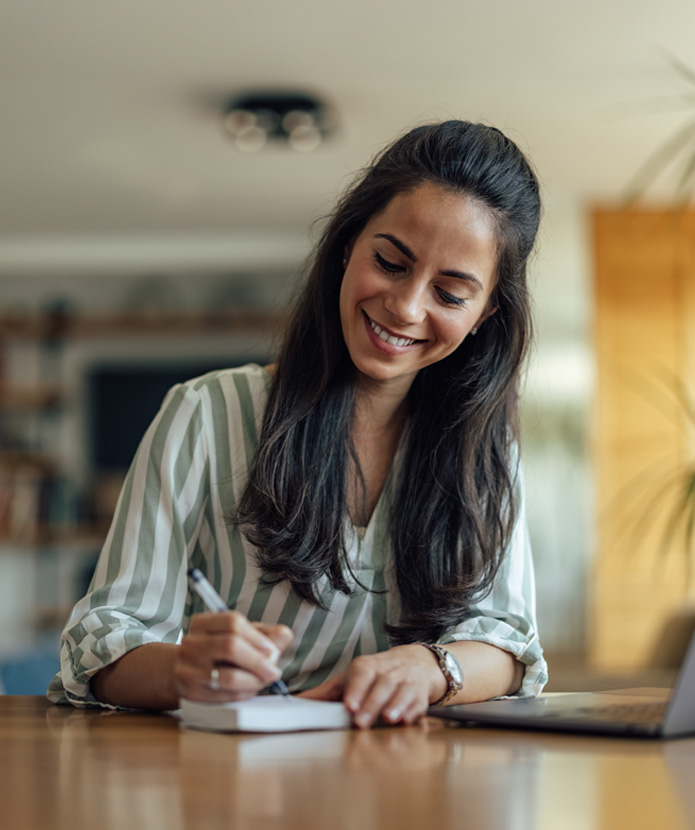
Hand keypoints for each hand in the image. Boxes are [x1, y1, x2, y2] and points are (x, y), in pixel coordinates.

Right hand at [173, 611, 292, 701]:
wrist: (183, 674)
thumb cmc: (219, 653)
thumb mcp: (240, 637)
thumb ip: (265, 634)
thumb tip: (285, 635)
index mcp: (202, 623)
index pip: (233, 622)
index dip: (258, 637)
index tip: (273, 650)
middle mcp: (191, 644)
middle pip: (230, 646)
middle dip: (259, 661)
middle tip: (274, 670)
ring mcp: (188, 669)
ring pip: (230, 676)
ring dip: (255, 680)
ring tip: (264, 680)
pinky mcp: (192, 694)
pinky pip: (226, 696)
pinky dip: (245, 693)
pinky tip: (250, 688)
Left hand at [298, 644, 446, 728]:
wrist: (415, 662)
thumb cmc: (375, 675)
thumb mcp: (350, 678)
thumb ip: (324, 693)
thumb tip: (295, 704)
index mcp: (366, 667)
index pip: (361, 674)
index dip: (356, 689)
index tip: (349, 705)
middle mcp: (387, 672)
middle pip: (381, 684)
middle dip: (372, 703)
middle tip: (362, 721)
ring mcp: (406, 682)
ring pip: (402, 691)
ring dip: (396, 705)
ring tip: (389, 719)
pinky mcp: (420, 694)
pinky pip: (418, 702)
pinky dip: (413, 711)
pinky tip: (407, 720)